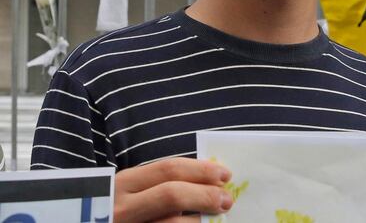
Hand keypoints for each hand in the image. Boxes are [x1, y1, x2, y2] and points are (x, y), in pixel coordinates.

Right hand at [114, 157, 233, 222]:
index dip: (202, 170)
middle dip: (205, 195)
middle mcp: (122, 208)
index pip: (169, 169)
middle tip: (227, 200)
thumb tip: (209, 181)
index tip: (225, 175)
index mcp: (124, 183)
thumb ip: (161, 184)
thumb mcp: (130, 190)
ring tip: (216, 219)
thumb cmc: (117, 209)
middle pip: (172, 195)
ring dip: (200, 221)